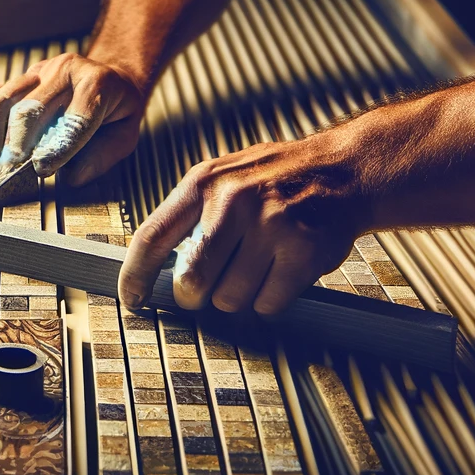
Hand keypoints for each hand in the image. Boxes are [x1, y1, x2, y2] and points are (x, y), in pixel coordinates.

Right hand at [0, 52, 148, 187]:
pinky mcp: (20, 77)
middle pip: (29, 110)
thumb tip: (70, 176)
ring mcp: (39, 71)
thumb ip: (101, 157)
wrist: (110, 77)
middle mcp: (64, 71)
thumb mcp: (125, 136)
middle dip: (17, 146)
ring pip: (2, 101)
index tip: (42, 170)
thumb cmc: (116, 110)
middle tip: (11, 173)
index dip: (56, 149)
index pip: (73, 120)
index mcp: (97, 84)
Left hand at [116, 137, 368, 316]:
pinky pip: (268, 304)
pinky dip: (271, 299)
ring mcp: (271, 225)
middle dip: (197, 296)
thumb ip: (190, 217)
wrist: (344, 170)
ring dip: (240, 296)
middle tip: (210, 287)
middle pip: (192, 281)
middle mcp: (233, 200)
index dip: (134, 276)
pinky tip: (282, 270)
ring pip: (230, 298)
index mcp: (204, 182)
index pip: (153, 237)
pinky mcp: (303, 250)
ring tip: (258, 266)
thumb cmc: (276, 180)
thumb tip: (153, 272)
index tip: (131, 301)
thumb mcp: (223, 179)